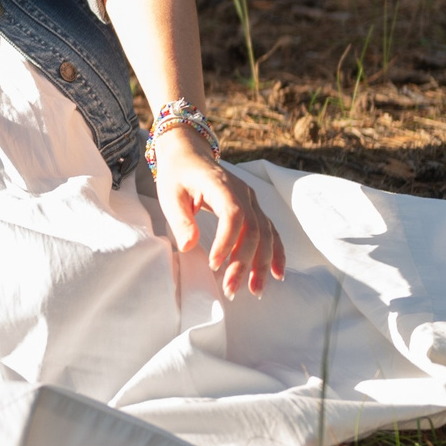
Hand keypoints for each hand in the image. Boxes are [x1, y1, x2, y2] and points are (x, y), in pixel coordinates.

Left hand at [152, 128, 284, 295]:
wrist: (190, 154)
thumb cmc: (177, 175)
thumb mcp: (169, 193)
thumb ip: (180, 219)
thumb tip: (189, 246)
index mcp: (221, 184)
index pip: (233, 215)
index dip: (226, 241)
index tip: (214, 265)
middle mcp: (243, 192)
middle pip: (253, 230)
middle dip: (244, 262)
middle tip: (230, 289)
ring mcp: (252, 200)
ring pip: (266, 234)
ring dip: (262, 264)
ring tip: (255, 291)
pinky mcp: (254, 208)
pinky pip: (270, 232)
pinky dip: (275, 253)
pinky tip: (276, 274)